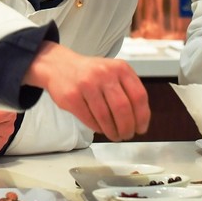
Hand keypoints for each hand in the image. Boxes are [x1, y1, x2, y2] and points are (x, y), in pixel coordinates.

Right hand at [23, 42, 148, 140]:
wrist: (59, 65)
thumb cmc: (90, 73)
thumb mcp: (113, 72)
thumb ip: (128, 90)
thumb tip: (140, 120)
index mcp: (120, 68)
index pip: (139, 96)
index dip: (143, 117)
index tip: (141, 128)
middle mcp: (104, 73)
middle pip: (123, 108)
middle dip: (127, 128)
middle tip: (127, 135)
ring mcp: (87, 84)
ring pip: (106, 117)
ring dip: (113, 132)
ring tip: (115, 135)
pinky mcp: (72, 96)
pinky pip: (90, 119)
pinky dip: (98, 128)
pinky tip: (100, 128)